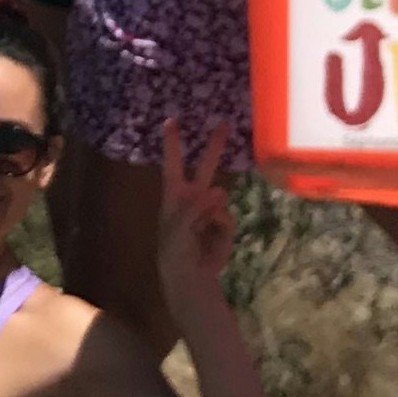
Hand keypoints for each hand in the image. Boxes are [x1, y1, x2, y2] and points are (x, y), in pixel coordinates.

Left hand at [150, 119, 236, 315]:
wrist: (191, 276)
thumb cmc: (175, 251)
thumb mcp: (176, 229)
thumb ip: (194, 209)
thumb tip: (219, 192)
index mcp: (174, 195)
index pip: (174, 164)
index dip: (173, 143)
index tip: (170, 120)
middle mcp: (193, 197)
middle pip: (205, 166)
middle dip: (214, 146)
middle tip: (225, 123)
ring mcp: (211, 209)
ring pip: (220, 194)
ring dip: (213, 210)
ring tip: (199, 229)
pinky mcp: (224, 223)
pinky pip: (227, 217)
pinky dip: (221, 228)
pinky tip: (211, 240)